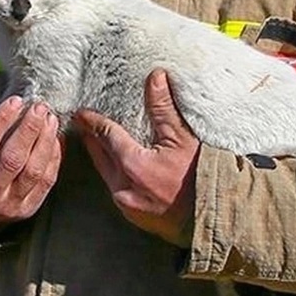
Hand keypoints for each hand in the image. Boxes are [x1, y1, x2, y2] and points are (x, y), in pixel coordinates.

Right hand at [0, 94, 62, 225]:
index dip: (1, 120)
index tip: (16, 100)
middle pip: (12, 159)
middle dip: (28, 129)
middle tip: (39, 107)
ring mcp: (8, 205)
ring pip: (33, 171)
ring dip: (45, 142)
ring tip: (50, 119)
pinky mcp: (27, 208)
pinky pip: (46, 181)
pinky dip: (53, 157)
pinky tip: (54, 138)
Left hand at [74, 69, 198, 244]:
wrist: (214, 218)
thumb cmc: (201, 177)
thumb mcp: (183, 138)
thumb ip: (163, 108)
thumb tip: (155, 77)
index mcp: (133, 166)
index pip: (106, 136)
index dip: (93, 122)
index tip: (81, 113)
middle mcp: (123, 187)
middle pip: (100, 156)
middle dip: (92, 138)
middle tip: (84, 124)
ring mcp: (126, 205)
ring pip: (107, 174)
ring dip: (102, 156)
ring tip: (99, 140)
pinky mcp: (133, 216)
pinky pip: (116, 188)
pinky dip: (114, 173)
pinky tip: (120, 165)